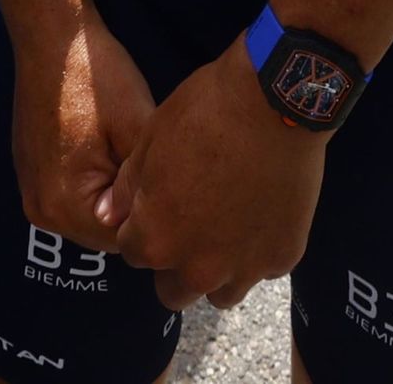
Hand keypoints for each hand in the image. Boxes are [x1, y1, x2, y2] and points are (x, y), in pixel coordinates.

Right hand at [10, 7, 156, 254]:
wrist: (52, 34)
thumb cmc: (96, 76)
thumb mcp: (137, 127)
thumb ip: (149, 183)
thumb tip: (170, 216)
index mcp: (64, 205)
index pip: (125, 241)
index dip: (156, 217)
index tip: (179, 192)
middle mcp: (40, 209)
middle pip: (105, 233)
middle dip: (133, 209)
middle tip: (165, 174)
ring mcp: (31, 191)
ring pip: (90, 215)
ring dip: (115, 196)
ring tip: (139, 160)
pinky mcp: (31, 172)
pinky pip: (72, 195)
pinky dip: (95, 182)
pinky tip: (114, 151)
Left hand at [96, 41, 325, 311]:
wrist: (274, 99)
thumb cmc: (204, 112)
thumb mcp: (151, 139)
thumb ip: (127, 189)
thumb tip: (110, 217)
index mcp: (156, 239)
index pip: (134, 254)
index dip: (142, 228)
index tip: (158, 206)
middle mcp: (198, 268)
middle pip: (174, 291)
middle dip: (174, 264)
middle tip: (189, 222)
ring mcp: (244, 268)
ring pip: (221, 293)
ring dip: (217, 269)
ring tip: (226, 224)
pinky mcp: (282, 258)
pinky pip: (261, 267)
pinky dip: (257, 249)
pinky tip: (260, 208)